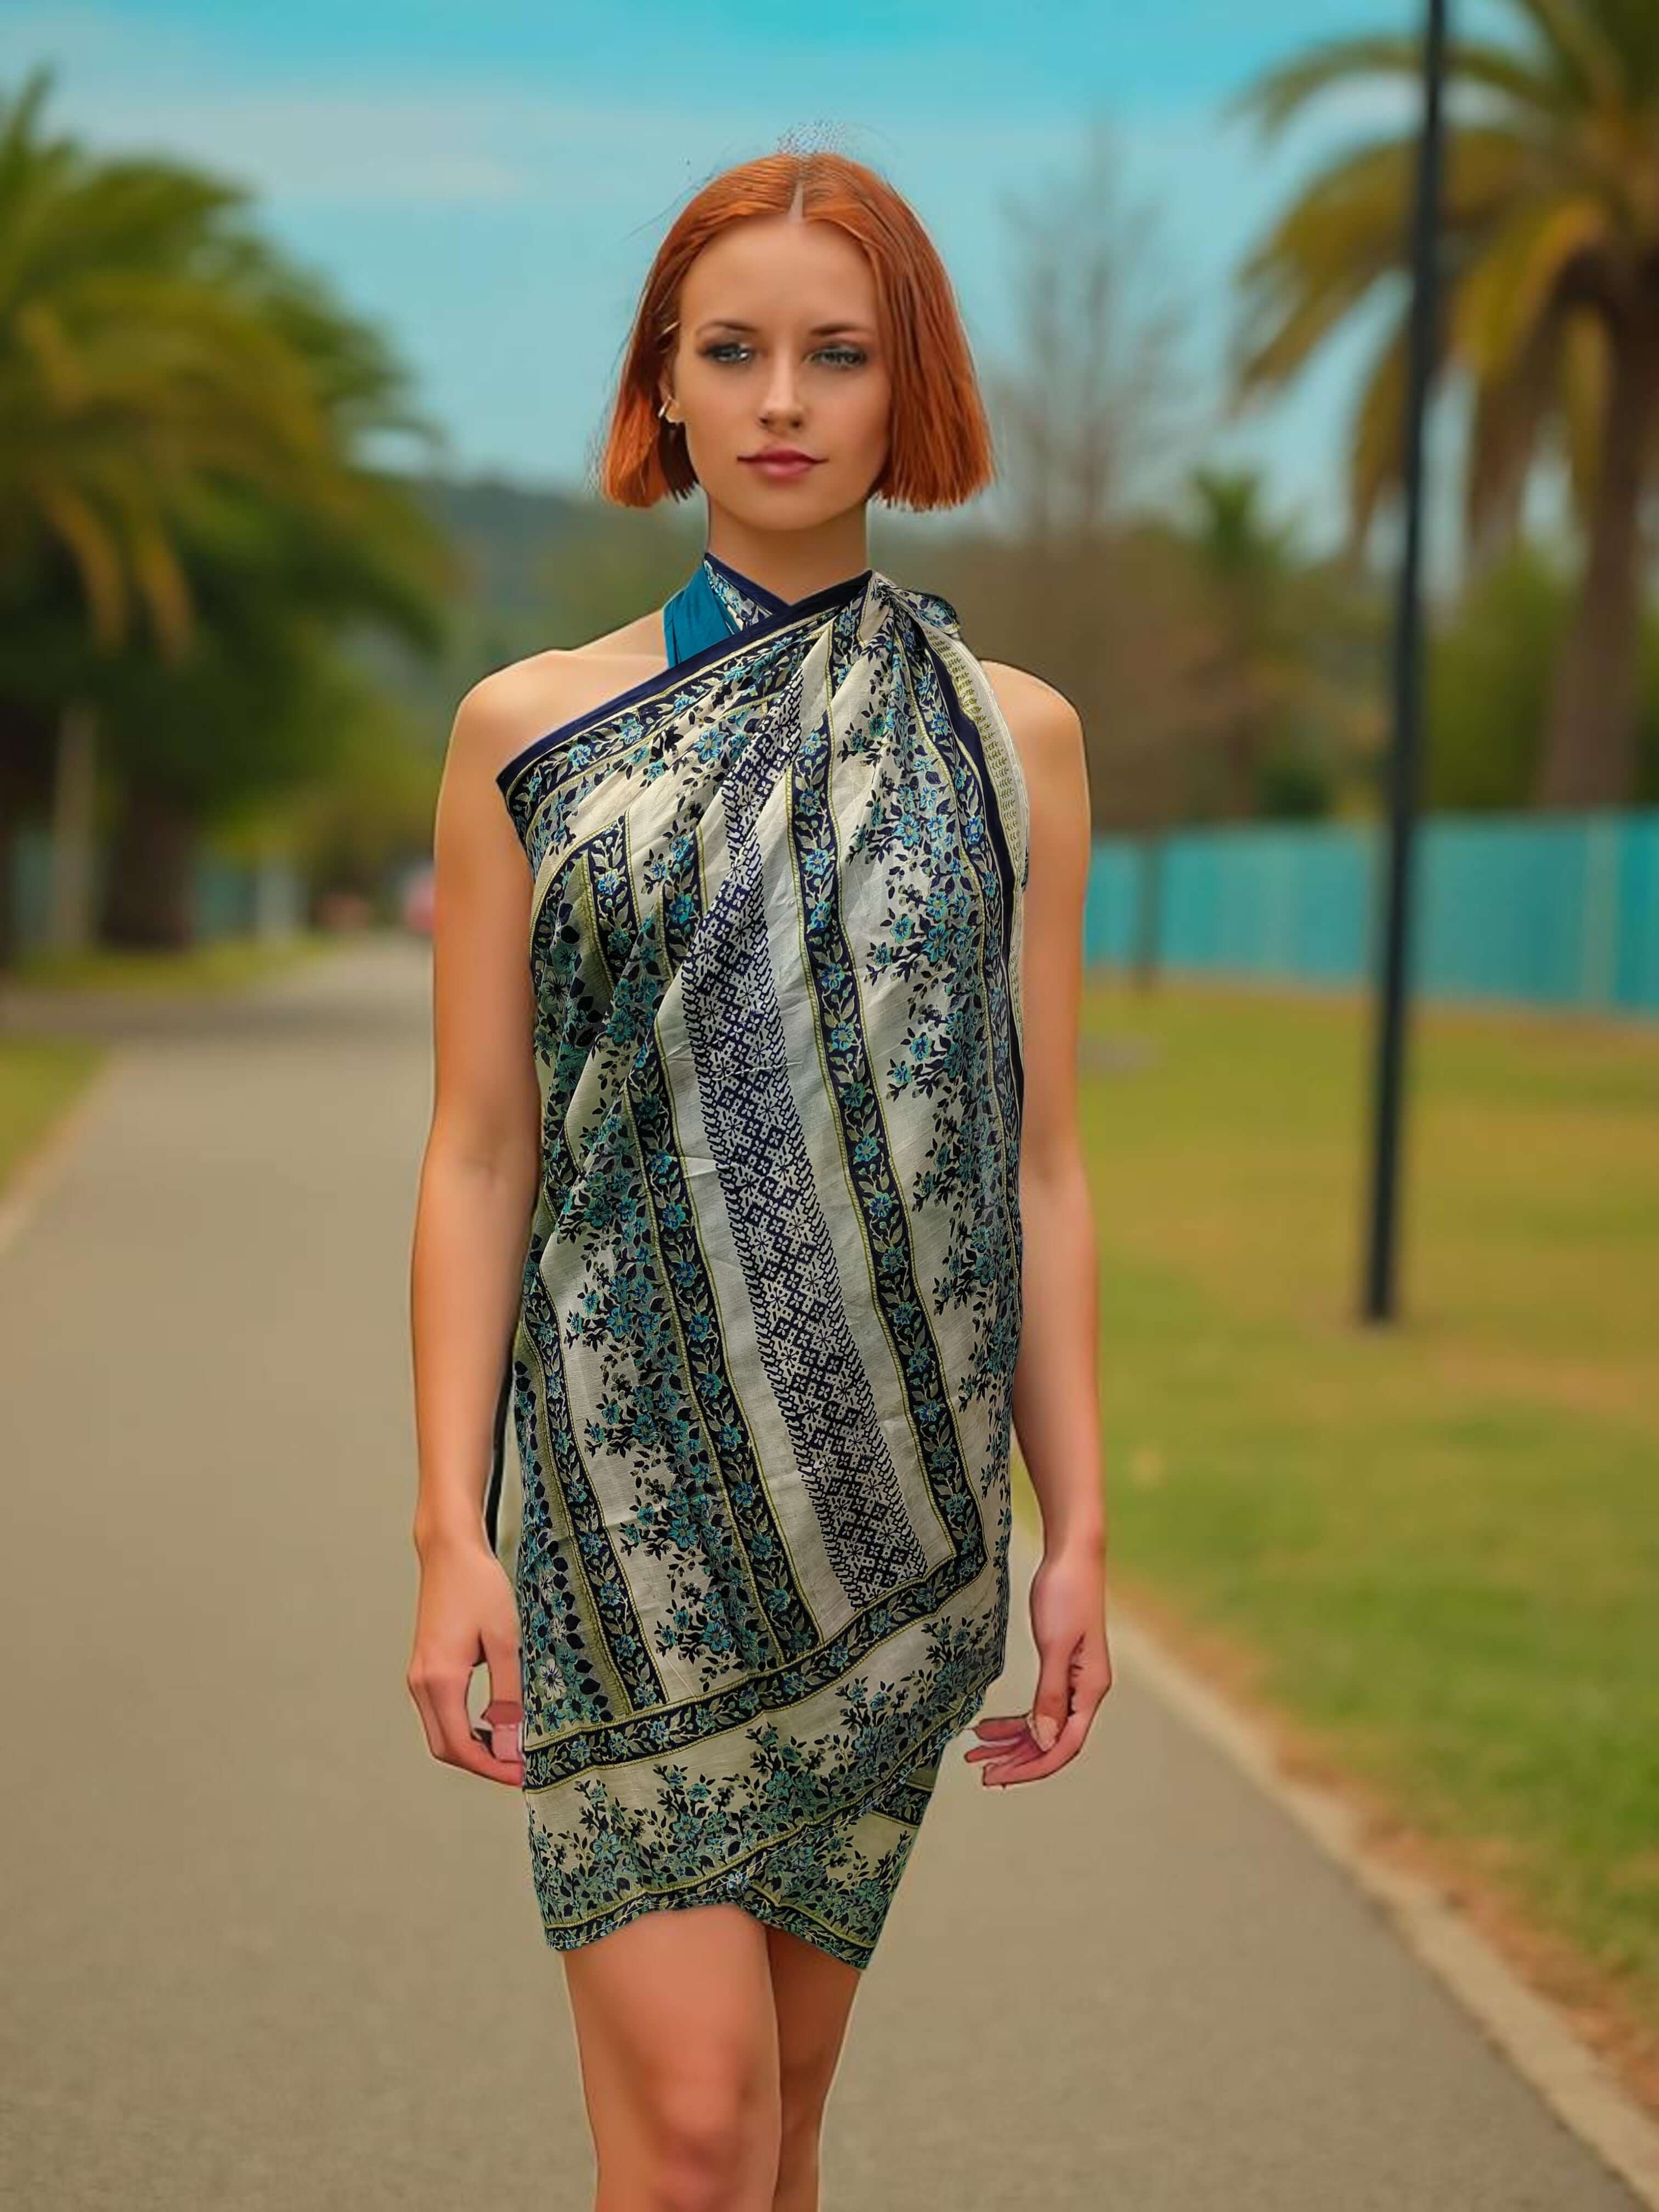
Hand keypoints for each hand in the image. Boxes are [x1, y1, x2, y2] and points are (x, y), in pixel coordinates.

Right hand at [407, 1527, 525, 1785]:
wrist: (450, 1551)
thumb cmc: (479, 1586)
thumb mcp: (506, 1640)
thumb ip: (508, 1693)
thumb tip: (513, 1740)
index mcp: (439, 1680)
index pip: (461, 1746)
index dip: (492, 1768)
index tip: (522, 1775)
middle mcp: (421, 1683)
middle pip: (446, 1748)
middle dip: (482, 1764)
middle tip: (520, 1767)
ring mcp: (419, 1676)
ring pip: (441, 1732)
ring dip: (473, 1747)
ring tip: (512, 1748)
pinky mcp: (425, 1668)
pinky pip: (440, 1713)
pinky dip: (464, 1727)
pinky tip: (494, 1722)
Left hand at [964, 1542, 1111, 1786]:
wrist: (1071, 1555)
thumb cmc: (1066, 1593)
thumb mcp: (1055, 1645)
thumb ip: (1051, 1694)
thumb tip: (1045, 1740)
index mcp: (1091, 1690)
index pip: (1065, 1745)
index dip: (1034, 1766)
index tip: (1000, 1777)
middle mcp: (1085, 1692)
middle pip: (1051, 1741)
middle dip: (1016, 1760)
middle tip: (979, 1772)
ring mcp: (1073, 1681)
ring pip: (1041, 1727)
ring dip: (1010, 1742)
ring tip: (974, 1752)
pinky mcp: (1060, 1667)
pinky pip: (1038, 1706)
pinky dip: (1014, 1721)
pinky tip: (988, 1726)